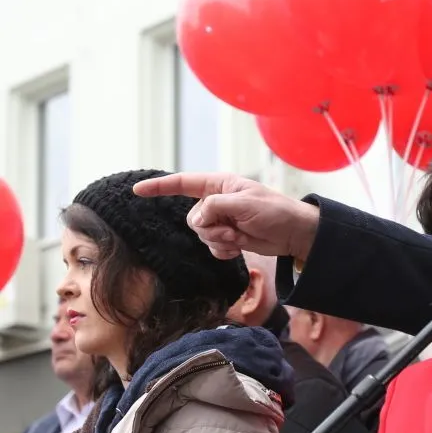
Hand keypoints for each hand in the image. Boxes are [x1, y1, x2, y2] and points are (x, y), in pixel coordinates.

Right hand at [132, 172, 319, 260]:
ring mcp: (221, 221)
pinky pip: (211, 247)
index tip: (138, 190)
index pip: (183, 183)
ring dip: (219, 239)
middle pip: (192, 217)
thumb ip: (214, 207)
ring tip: (240, 236)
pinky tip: (239, 247)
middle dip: (210, 227)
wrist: (294, 233)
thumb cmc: (275, 211)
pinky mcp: (228, 237)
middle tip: (233, 227)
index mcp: (220, 185)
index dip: (160, 186)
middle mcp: (217, 202)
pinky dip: (223, 250)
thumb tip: (195, 221)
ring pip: (200, 234)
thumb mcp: (244, 204)